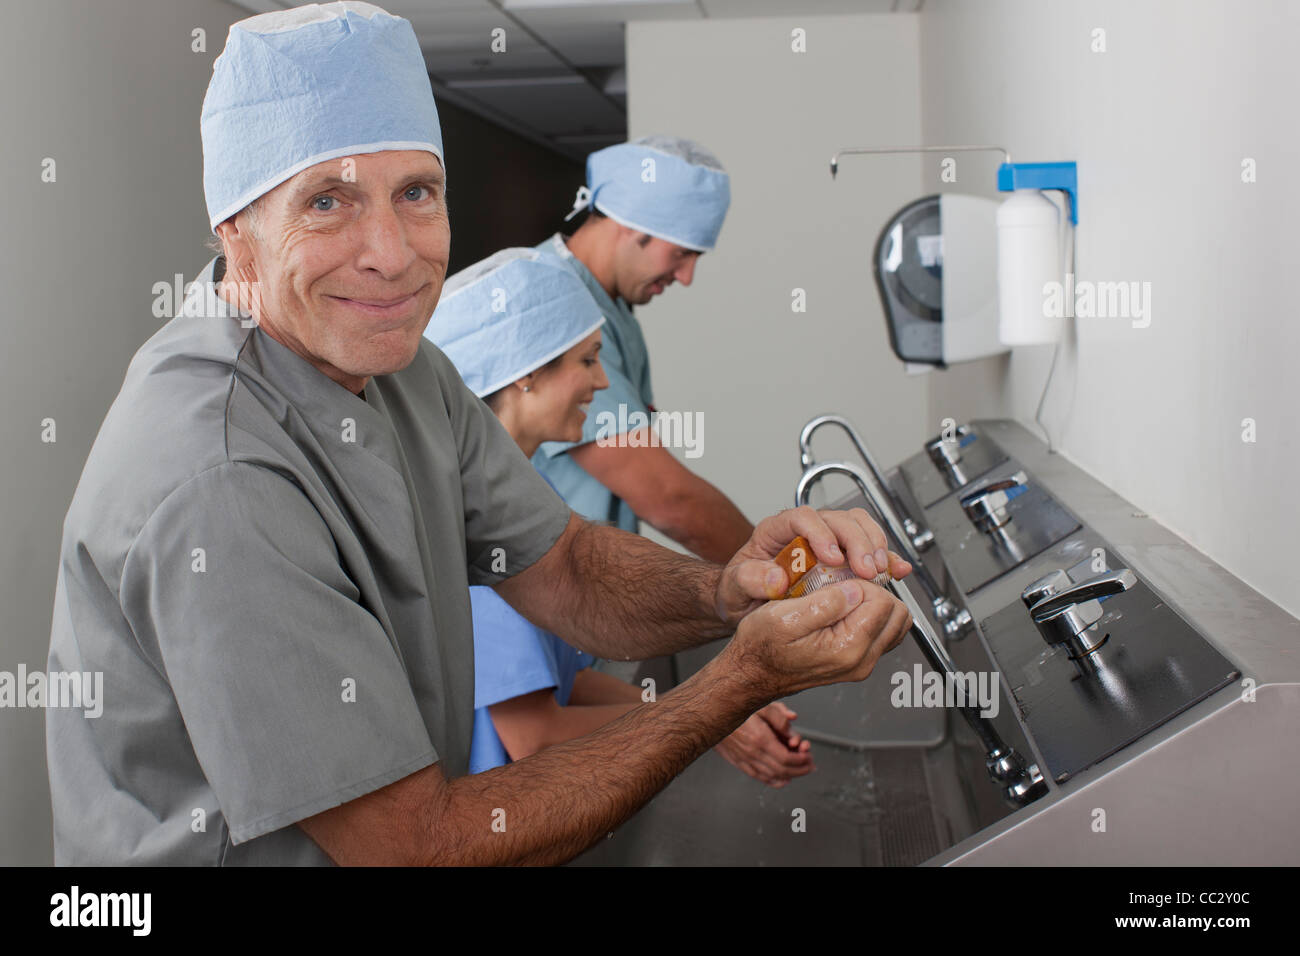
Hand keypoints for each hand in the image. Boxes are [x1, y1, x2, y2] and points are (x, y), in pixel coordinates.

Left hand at [714, 506, 912, 625]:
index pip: (802, 516)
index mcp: (776, 531)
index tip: (833, 558)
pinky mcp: (844, 556)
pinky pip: (869, 547)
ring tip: (880, 572)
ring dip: (874, 545)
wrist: (748, 604)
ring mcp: (827, 540)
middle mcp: (805, 530)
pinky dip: (887, 557)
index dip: (821, 532)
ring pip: (857, 525)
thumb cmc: (740, 591)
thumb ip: (749, 580)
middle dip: (856, 542)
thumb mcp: (734, 588)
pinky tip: (898, 569)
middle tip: (866, 570)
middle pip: (837, 519)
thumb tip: (776, 579)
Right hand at [715, 702, 813, 787]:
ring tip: (801, 771)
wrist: (707, 713)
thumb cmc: (735, 704)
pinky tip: (782, 781)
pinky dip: (772, 781)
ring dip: (789, 776)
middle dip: (800, 770)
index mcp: (759, 739)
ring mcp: (743, 758)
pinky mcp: (737, 760)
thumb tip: (793, 722)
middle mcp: (752, 753)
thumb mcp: (759, 704)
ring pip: (770, 776)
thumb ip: (778, 715)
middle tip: (811, 765)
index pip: (786, 758)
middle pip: (781, 770)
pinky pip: (757, 775)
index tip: (809, 756)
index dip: (801, 761)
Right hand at [724, 573, 912, 701]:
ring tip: (847, 597)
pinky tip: (847, 610)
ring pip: (896, 624)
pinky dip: (873, 617)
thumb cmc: (762, 647)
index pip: (884, 602)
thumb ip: (825, 603)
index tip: (838, 582)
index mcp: (847, 648)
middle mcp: (861, 661)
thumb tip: (855, 590)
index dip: (863, 582)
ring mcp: (862, 664)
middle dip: (876, 592)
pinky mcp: (858, 662)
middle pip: (898, 614)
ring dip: (877, 604)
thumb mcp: (784, 616)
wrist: (753, 673)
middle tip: (846, 587)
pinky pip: (884, 634)